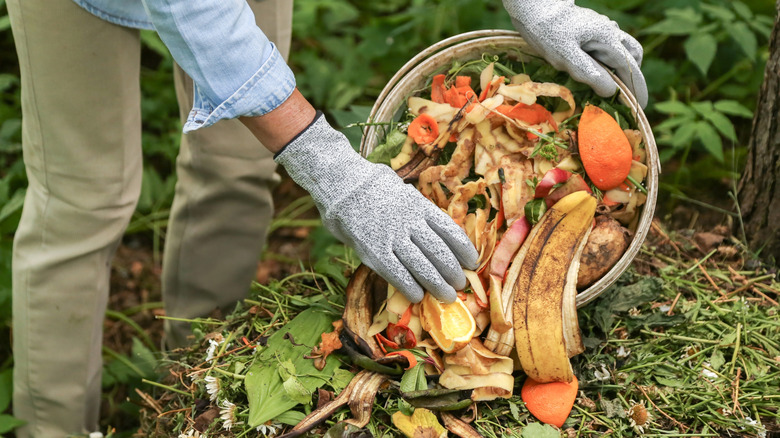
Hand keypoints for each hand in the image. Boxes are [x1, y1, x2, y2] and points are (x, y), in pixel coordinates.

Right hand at [275, 112, 478, 302]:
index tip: (473, 262)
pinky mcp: (374, 251)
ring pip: (422, 266)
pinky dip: (411, 287)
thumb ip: (416, 207)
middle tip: (460, 284)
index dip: (464, 249)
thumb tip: (432, 225)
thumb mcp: (401, 189)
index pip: (450, 230)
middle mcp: (409, 222)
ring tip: (447, 296)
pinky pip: (398, 274)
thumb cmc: (370, 186)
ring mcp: (392, 237)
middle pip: (439, 252)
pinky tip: (418, 296)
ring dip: (437, 284)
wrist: (340, 183)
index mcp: (419, 205)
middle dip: (453, 271)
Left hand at [503, 0, 647, 107]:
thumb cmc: (548, 32)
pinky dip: (609, 62)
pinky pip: (609, 48)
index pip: (630, 68)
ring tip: (607, 87)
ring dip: (620, 70)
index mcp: (608, 39)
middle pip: (633, 58)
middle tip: (623, 99)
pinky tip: (594, 72)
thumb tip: (611, 91)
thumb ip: (589, 73)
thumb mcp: (566, 56)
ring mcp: (604, 30)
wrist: (536, 9)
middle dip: (631, 79)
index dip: (636, 89)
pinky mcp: (594, 31)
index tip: (639, 107)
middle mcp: (611, 33)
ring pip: (623, 51)